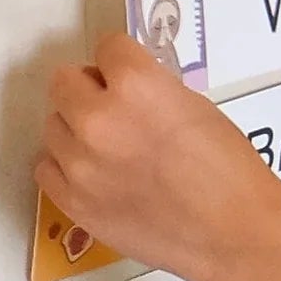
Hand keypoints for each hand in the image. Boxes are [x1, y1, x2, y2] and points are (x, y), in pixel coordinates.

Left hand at [38, 28, 280, 280]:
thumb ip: (148, 90)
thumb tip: (120, 91)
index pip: (107, 47)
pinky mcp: (72, 202)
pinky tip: (96, 176)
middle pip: (63, 82)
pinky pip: (47, 168)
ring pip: (54, 126)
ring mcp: (79, 163)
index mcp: (136, 84)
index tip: (132, 80)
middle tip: (115, 115)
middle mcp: (98, 118)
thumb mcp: (193, 106)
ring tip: (111, 153)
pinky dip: (67, 168)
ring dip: (77, 132)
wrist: (234, 233)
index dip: (123, 64)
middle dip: (88, 91)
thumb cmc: (228, 167)